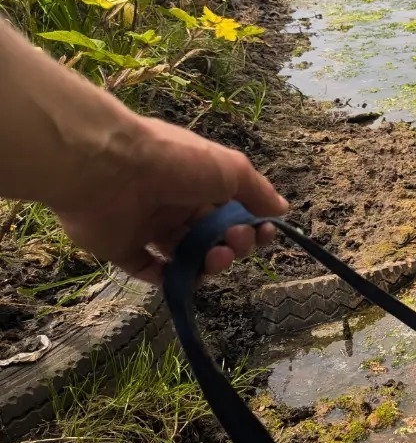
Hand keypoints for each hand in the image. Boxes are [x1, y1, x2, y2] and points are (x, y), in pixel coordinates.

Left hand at [53, 115, 287, 283]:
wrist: (106, 168)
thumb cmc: (175, 162)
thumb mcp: (230, 169)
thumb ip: (257, 191)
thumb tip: (281, 210)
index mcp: (198, 180)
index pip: (231, 208)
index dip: (251, 223)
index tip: (264, 233)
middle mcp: (174, 202)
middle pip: (211, 234)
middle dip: (232, 243)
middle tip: (235, 243)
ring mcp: (147, 226)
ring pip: (185, 254)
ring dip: (208, 262)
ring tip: (216, 260)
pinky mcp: (121, 248)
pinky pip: (148, 270)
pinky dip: (168, 279)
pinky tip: (185, 278)